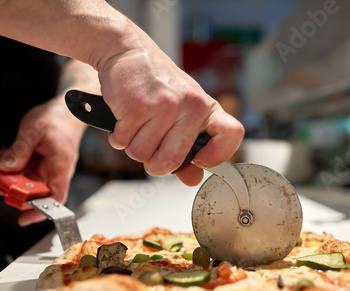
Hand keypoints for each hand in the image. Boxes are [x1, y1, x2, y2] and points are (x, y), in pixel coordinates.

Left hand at [0, 95, 85, 225]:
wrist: (68, 111)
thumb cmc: (59, 119)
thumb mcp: (34, 131)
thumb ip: (19, 150)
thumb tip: (4, 168)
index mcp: (60, 166)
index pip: (55, 197)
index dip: (40, 211)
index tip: (23, 219)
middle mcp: (54, 172)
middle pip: (31, 192)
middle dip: (5, 190)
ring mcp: (44, 169)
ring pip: (21, 182)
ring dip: (0, 178)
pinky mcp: (36, 164)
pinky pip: (19, 171)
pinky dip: (4, 167)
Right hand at [97, 33, 244, 186]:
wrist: (128, 51)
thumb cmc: (156, 85)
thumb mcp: (180, 112)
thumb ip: (187, 149)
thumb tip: (192, 179)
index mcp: (206, 108)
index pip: (231, 135)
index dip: (217, 157)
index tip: (200, 161)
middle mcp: (190, 106)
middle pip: (170, 162)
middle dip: (154, 163)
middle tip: (150, 146)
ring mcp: (164, 106)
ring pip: (142, 155)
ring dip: (133, 146)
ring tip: (137, 124)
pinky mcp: (137, 106)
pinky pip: (123, 143)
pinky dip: (118, 136)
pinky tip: (124, 117)